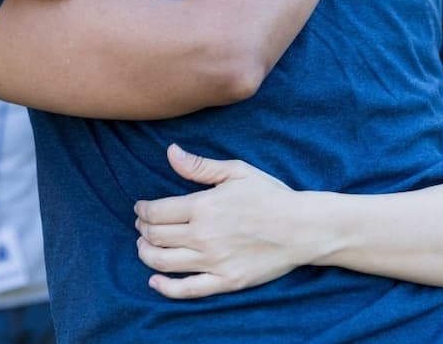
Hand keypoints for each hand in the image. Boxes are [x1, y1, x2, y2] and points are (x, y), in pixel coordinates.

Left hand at [134, 144, 306, 298]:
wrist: (302, 227)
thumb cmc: (270, 195)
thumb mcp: (237, 171)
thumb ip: (200, 166)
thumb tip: (170, 152)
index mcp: (203, 206)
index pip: (156, 211)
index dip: (142, 210)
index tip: (140, 209)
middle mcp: (202, 235)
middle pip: (155, 236)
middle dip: (143, 229)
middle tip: (142, 226)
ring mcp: (212, 261)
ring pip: (163, 262)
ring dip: (146, 254)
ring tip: (145, 247)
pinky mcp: (224, 281)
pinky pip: (186, 289)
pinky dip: (164, 287)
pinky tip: (154, 281)